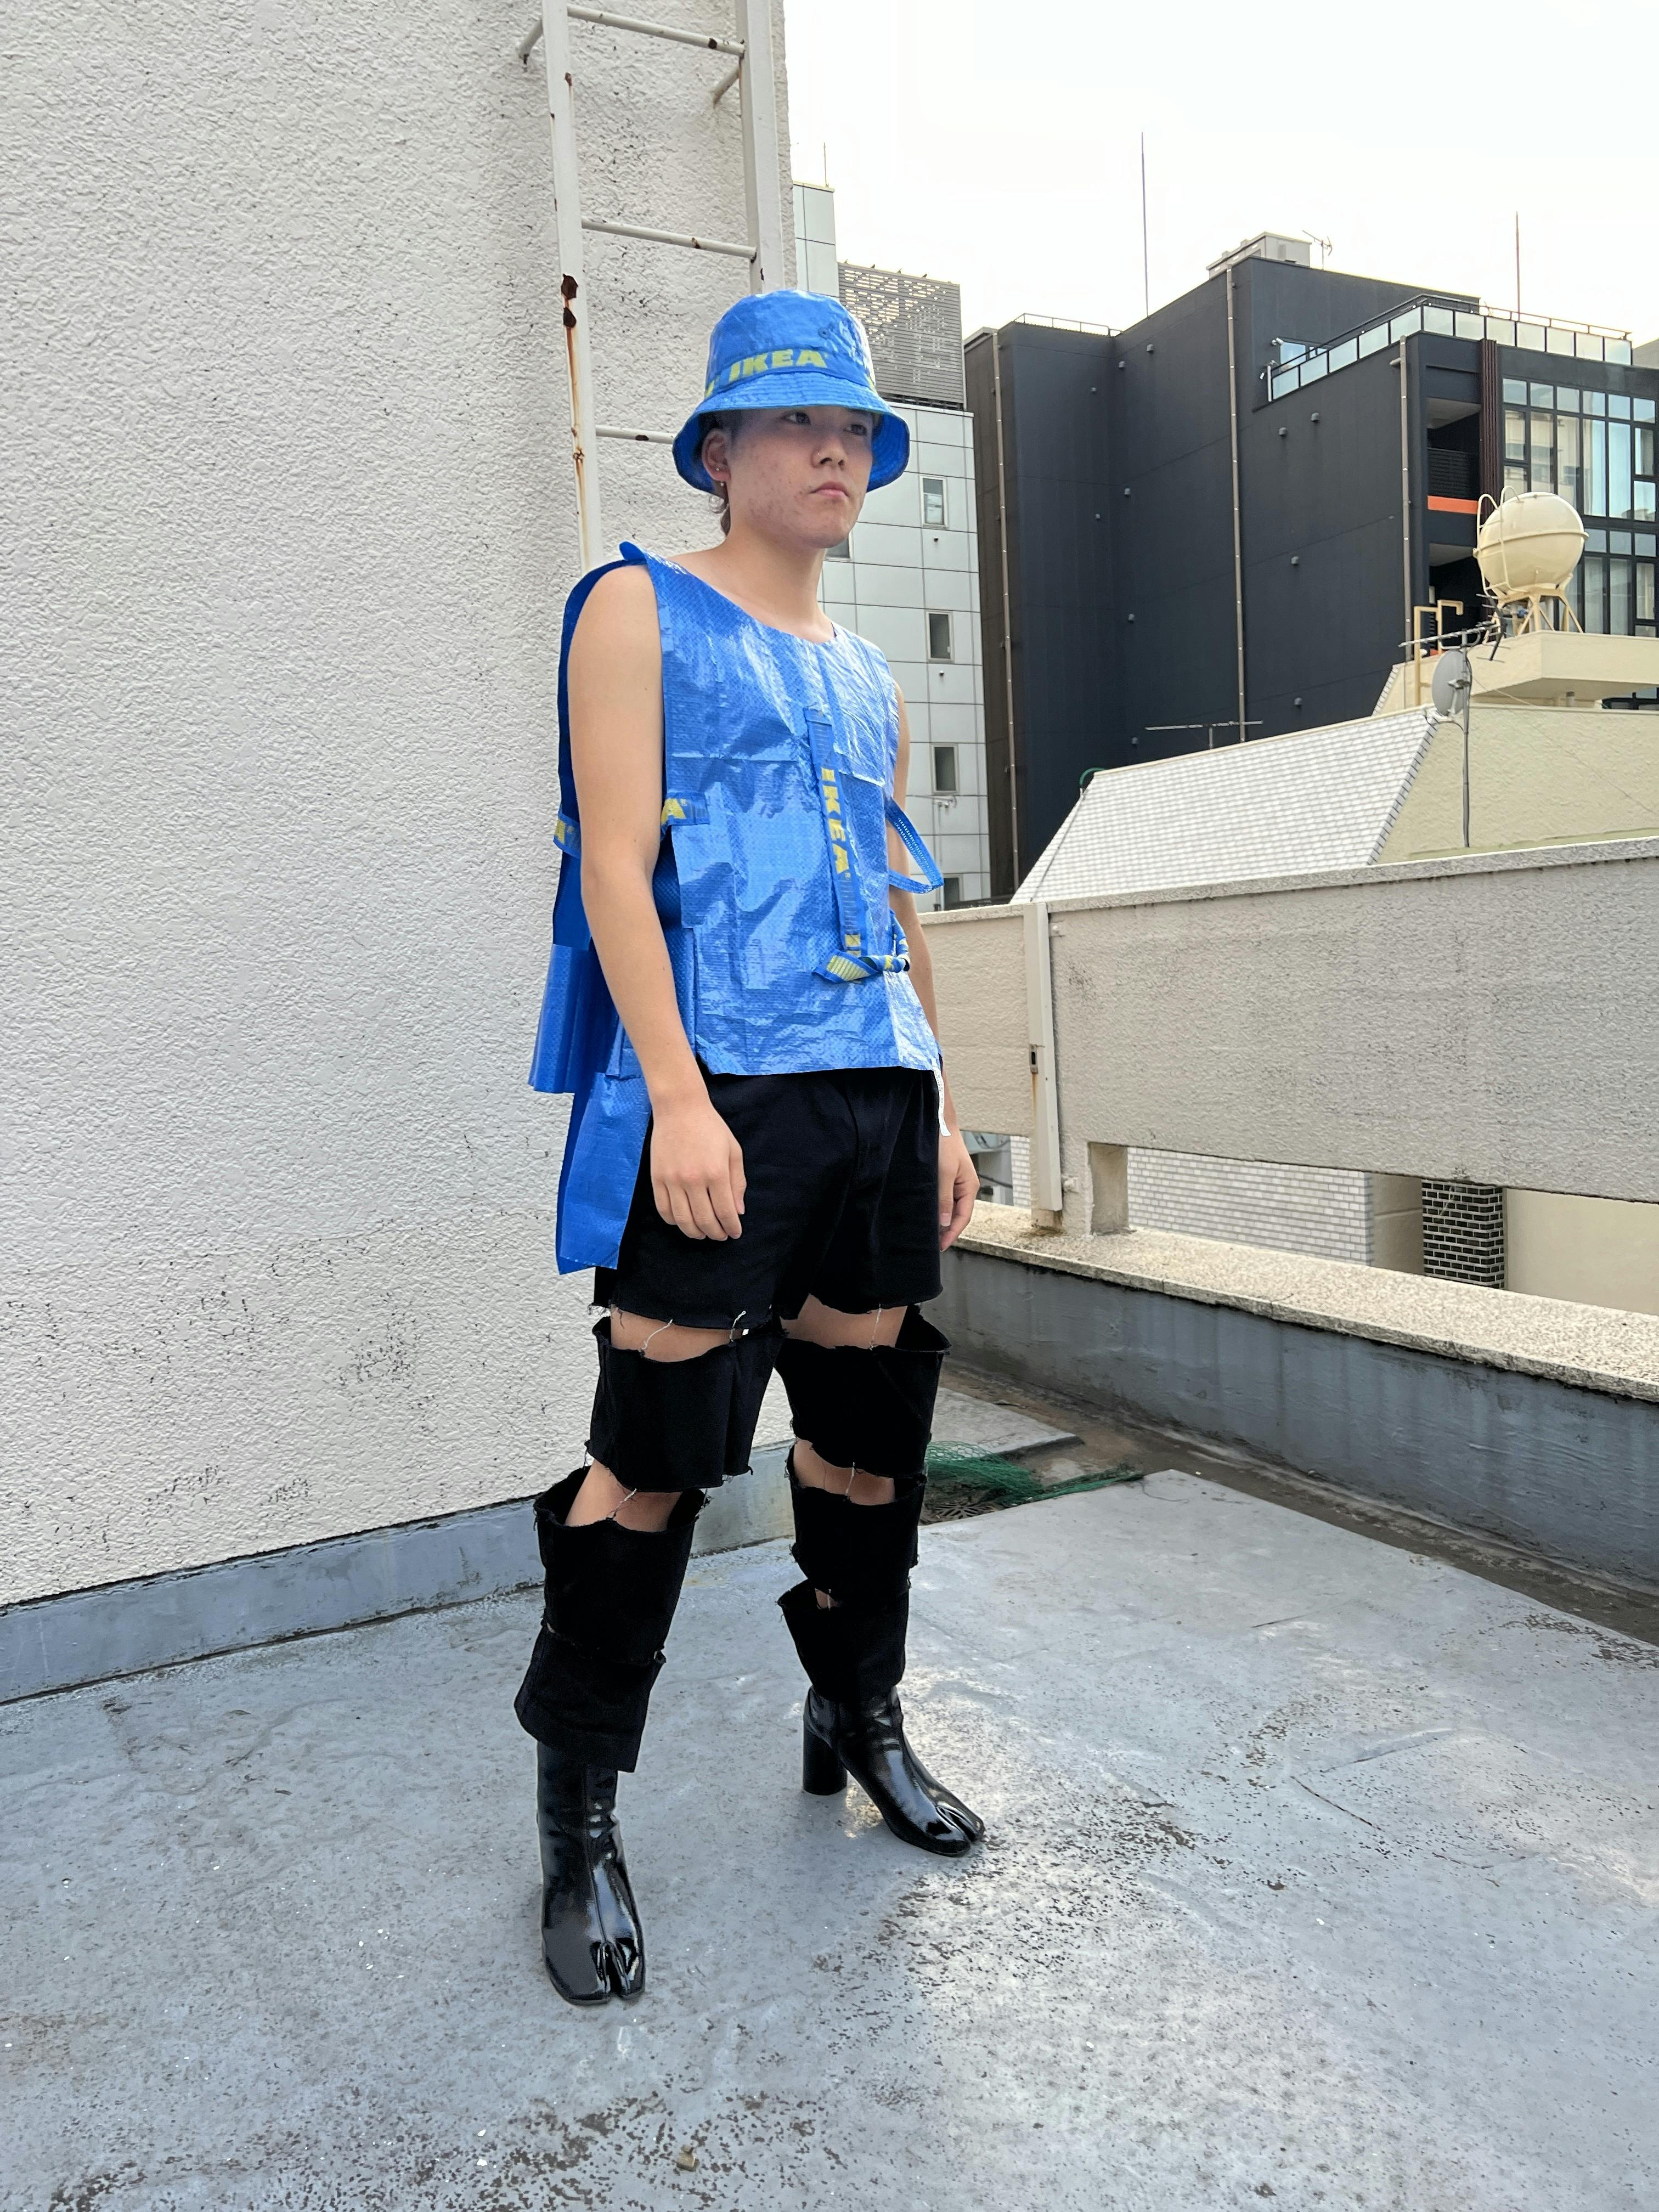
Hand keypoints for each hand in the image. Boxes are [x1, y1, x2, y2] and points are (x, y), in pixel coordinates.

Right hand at [649, 1094, 745, 1239]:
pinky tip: (683, 1221)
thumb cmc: (711, 1127)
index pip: (725, 1212)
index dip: (731, 1227)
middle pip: (704, 1220)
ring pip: (682, 1220)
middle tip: (720, 1236)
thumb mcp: (733, 1151)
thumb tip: (738, 1211)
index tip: (734, 1233)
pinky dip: (673, 1221)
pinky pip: (663, 1209)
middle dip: (715, 1233)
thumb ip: (737, 1182)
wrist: (679, 1108)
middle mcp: (693, 1180)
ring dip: (694, 1232)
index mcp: (716, 1173)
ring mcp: (672, 1180)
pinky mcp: (656, 1178)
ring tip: (703, 1233)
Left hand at [937, 1129, 976, 1250]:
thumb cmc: (944, 1144)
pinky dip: (937, 1208)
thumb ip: (944, 1198)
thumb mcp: (944, 1172)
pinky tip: (928, 1214)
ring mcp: (956, 1183)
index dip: (952, 1233)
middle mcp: (964, 1187)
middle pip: (957, 1215)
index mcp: (969, 1187)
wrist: (939, 1123)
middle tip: (932, 1244)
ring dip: (941, 1220)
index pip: (963, 1217)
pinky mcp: (946, 1179)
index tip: (942, 1245)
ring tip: (929, 1233)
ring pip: (950, 1208)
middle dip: (947, 1230)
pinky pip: (944, 1199)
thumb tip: (945, 1222)